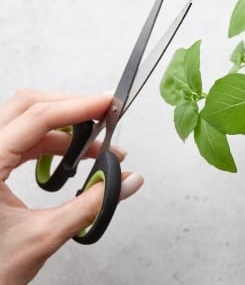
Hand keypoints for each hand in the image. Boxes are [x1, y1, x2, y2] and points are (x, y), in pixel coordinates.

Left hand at [0, 90, 143, 284]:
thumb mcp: (44, 236)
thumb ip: (91, 205)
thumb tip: (126, 181)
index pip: (37, 118)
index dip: (78, 107)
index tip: (109, 105)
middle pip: (27, 106)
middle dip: (72, 107)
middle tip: (106, 114)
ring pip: (25, 120)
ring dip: (65, 127)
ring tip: (98, 145)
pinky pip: (22, 140)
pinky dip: (52, 142)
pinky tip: (75, 156)